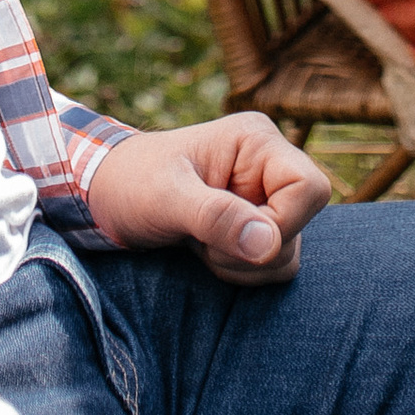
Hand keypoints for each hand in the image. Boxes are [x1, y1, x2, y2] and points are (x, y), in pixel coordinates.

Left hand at [86, 113, 332, 285]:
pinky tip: (205, 253)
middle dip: (252, 251)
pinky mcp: (252, 227)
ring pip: (287, 253)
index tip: (233, 235)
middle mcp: (268, 167)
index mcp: (256, 142)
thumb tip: (269, 244)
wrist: (104, 196)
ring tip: (200, 245)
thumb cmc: (130, 183)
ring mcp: (262, 199)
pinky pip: (270, 266)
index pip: (310, 188)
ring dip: (243, 266)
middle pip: (301, 227)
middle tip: (204, 243)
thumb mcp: (165, 197)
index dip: (282, 223)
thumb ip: (215, 216)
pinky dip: (239, 272)